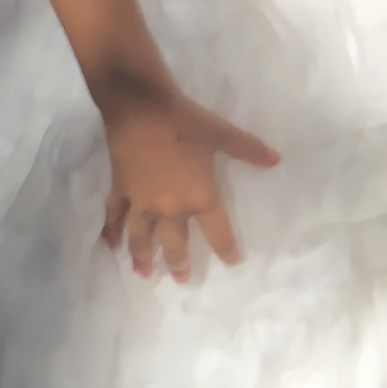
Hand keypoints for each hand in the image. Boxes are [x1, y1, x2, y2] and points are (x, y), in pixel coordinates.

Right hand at [100, 88, 281, 280]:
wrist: (140, 107)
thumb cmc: (184, 122)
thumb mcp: (221, 134)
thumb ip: (248, 150)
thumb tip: (277, 160)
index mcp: (199, 198)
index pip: (218, 232)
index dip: (226, 250)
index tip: (231, 263)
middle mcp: (170, 208)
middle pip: (176, 243)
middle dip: (179, 263)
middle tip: (182, 280)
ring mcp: (142, 202)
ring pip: (142, 237)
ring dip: (143, 256)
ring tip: (143, 273)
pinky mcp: (121, 189)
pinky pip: (115, 215)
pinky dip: (111, 230)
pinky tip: (109, 244)